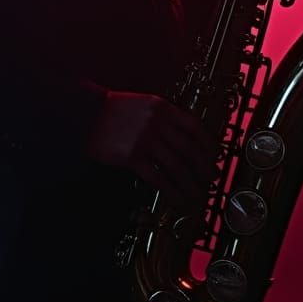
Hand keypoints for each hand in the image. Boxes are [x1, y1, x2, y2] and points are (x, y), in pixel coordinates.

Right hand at [86, 91, 217, 204]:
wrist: (86, 114)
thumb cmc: (114, 110)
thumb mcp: (144, 104)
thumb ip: (164, 116)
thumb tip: (187, 137)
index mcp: (162, 107)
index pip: (194, 126)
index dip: (208, 143)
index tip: (216, 155)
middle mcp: (156, 122)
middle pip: (188, 148)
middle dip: (204, 166)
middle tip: (212, 177)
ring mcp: (144, 139)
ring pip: (176, 165)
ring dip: (190, 182)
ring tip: (198, 192)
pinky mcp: (132, 157)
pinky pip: (158, 177)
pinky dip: (171, 189)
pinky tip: (177, 197)